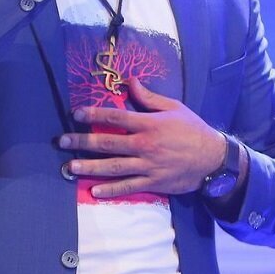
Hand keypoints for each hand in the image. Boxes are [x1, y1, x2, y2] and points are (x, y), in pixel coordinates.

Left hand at [58, 78, 226, 198]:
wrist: (213, 158)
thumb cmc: (192, 130)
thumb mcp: (174, 108)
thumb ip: (150, 98)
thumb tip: (130, 82)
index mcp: (149, 124)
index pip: (116, 117)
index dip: (95, 114)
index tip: (76, 114)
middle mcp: (145, 145)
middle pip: (108, 143)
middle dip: (82, 142)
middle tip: (62, 142)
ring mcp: (148, 166)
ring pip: (114, 167)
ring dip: (90, 167)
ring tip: (70, 167)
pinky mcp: (153, 182)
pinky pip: (128, 186)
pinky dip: (111, 190)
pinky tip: (94, 191)